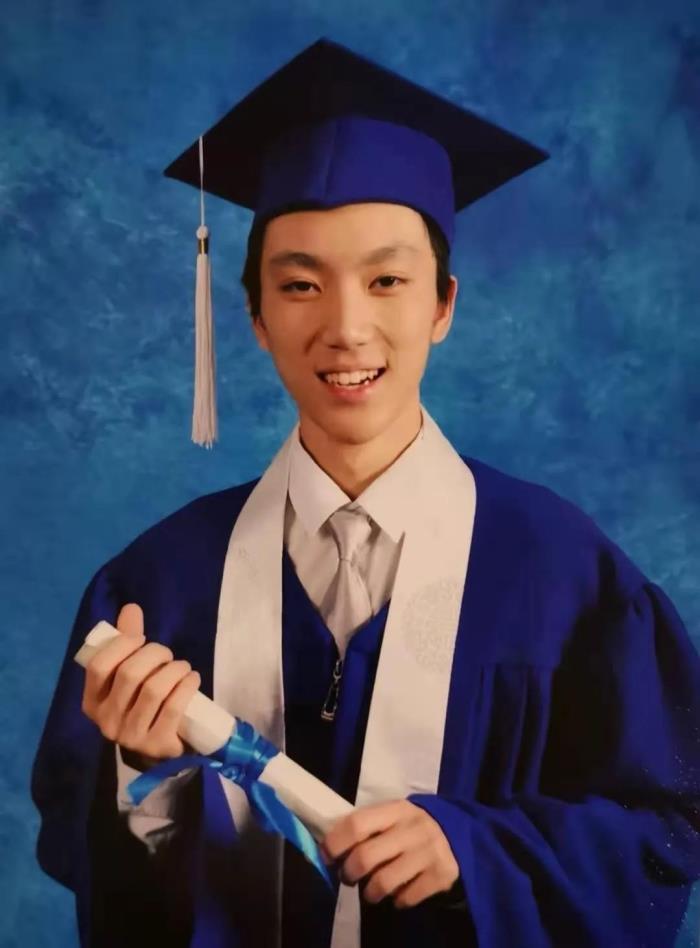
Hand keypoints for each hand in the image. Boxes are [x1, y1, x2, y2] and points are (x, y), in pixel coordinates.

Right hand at [81, 602, 200, 766]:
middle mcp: (106, 721)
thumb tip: (131, 608)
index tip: (141, 639)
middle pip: (130, 674)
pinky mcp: (157, 745)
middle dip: (154, 654)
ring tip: (183, 667)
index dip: (122, 645)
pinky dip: (186, 686)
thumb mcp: (129, 675)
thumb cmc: (142, 704)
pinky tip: (192, 679)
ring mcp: (131, 736)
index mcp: (92, 701)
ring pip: (154, 690)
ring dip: (174, 669)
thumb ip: (127, 642)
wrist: (161, 747)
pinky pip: (174, 707)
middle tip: (167, 654)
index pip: (99, 665)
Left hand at [320, 799, 458, 909]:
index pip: (357, 824)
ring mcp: (429, 851)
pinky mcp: (441, 875)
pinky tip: (397, 893)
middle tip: (347, 877)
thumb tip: (329, 846)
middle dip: (348, 873)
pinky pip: (406, 898)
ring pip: (383, 882)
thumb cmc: (409, 829)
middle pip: (365, 857)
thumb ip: (366, 827)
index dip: (335, 842)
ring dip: (369, 892)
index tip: (327, 856)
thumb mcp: (391, 818)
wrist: (456, 837)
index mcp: (396, 809)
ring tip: (370, 891)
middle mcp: (414, 827)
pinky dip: (396, 901)